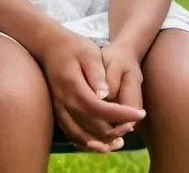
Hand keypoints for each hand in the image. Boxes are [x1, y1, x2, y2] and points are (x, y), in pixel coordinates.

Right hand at [39, 31, 144, 151]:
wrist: (48, 45)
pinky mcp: (57, 110)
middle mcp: (64, 100)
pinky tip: (101, 143)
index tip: (140, 113)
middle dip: (116, 129)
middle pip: (93, 125)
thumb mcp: (89, 52)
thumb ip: (97, 73)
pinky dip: (87, 142)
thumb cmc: (73, 46)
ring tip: (120, 141)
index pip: (100, 108)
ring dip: (102, 142)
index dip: (122, 115)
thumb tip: (106, 94)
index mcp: (73, 85)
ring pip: (81, 135)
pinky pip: (72, 133)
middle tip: (132, 125)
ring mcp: (59, 107)